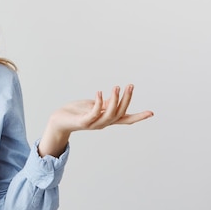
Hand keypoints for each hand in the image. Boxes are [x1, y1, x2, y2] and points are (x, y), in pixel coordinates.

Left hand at [38, 84, 152, 156]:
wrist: (59, 120)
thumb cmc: (76, 112)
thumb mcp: (93, 106)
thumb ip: (105, 104)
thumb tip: (117, 98)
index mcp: (106, 120)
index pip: (126, 119)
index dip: (138, 117)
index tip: (152, 113)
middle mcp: (102, 123)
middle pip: (119, 113)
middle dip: (126, 99)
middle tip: (130, 86)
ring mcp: (93, 124)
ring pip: (109, 114)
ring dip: (115, 100)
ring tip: (117, 87)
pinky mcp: (83, 122)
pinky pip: (93, 113)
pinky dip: (98, 103)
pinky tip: (99, 92)